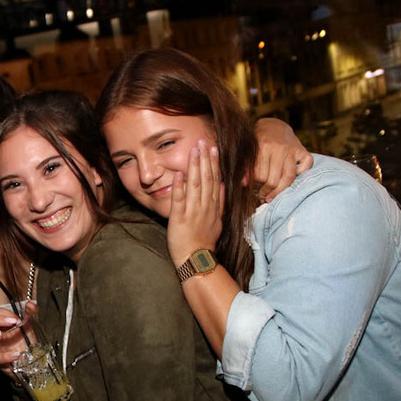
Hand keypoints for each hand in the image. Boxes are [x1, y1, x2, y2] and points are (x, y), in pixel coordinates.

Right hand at [0, 303, 36, 382]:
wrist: (32, 361)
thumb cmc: (26, 343)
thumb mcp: (30, 327)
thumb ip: (31, 315)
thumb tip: (31, 304)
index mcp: (1, 326)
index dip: (5, 314)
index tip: (17, 319)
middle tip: (11, 322)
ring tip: (1, 335)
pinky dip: (6, 357)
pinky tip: (16, 355)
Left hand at [168, 140, 223, 266]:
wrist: (197, 259)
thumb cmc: (205, 241)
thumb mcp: (218, 221)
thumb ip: (220, 203)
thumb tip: (222, 185)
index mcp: (213, 206)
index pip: (214, 180)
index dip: (214, 163)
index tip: (213, 148)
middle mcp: (204, 206)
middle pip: (206, 179)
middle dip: (205, 159)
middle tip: (203, 141)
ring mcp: (193, 212)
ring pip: (195, 185)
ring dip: (194, 167)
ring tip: (194, 151)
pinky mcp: (179, 218)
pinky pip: (179, 200)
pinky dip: (179, 186)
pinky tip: (178, 173)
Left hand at [251, 117, 312, 201]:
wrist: (274, 126)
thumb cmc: (258, 141)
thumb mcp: (249, 151)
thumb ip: (245, 166)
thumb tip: (243, 183)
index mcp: (263, 146)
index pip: (259, 175)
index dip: (255, 186)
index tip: (254, 191)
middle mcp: (279, 148)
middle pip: (273, 179)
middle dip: (266, 191)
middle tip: (262, 196)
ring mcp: (293, 149)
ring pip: (288, 177)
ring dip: (280, 190)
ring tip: (272, 196)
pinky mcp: (303, 150)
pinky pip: (305, 168)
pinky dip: (300, 175)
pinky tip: (290, 180)